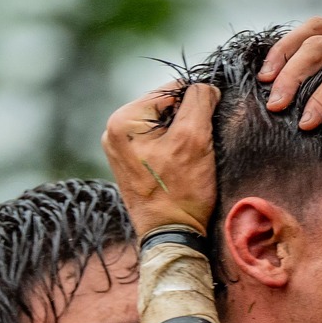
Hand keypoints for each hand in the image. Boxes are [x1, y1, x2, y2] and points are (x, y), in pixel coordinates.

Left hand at [101, 79, 221, 236]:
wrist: (170, 236)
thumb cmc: (181, 192)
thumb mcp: (194, 138)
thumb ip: (200, 100)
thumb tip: (206, 85)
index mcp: (123, 120)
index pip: (172, 88)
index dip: (197, 102)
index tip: (207, 127)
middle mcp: (114, 131)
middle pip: (166, 106)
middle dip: (187, 120)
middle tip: (198, 147)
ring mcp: (119, 148)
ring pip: (164, 124)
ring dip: (183, 134)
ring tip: (190, 158)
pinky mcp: (129, 163)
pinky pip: (158, 141)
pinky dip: (174, 147)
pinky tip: (181, 165)